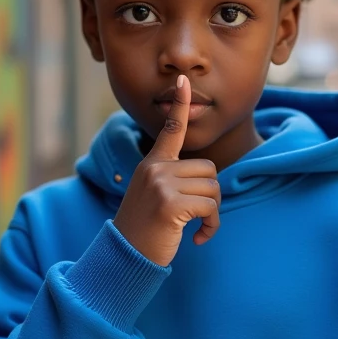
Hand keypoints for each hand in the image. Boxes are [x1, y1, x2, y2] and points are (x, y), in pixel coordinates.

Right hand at [113, 75, 220, 266]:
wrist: (124, 258)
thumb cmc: (144, 231)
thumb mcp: (153, 196)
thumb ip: (173, 179)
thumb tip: (207, 176)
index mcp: (151, 164)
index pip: (170, 130)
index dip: (180, 105)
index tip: (184, 80)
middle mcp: (155, 168)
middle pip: (209, 169)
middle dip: (211, 195)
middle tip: (197, 216)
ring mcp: (161, 184)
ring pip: (213, 188)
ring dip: (212, 213)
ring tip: (195, 228)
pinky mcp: (170, 203)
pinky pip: (210, 208)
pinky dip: (211, 227)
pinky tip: (198, 240)